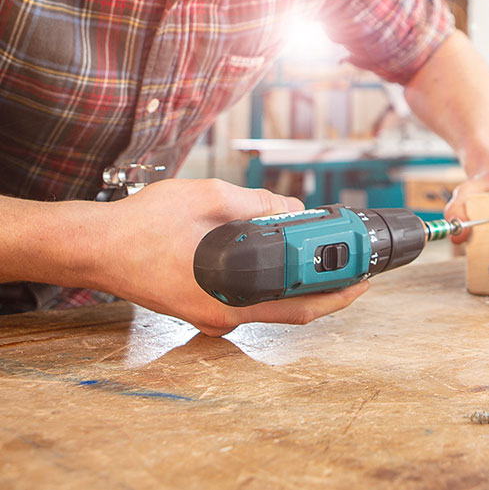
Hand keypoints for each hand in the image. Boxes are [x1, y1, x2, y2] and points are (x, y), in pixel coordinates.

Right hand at [95, 179, 367, 335]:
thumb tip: (292, 208)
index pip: (300, 304)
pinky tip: (280, 257)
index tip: (365, 275)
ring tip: (325, 257)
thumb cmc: (143, 225)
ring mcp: (211, 315)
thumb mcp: (207, 198)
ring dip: (301, 285)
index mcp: (229, 296)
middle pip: (292, 311)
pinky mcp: (201, 307)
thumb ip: (256, 204)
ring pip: (271, 306)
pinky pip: (249, 299)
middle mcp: (224, 316)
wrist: (96, 247)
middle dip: (329, 290)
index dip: (338, 290)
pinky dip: (273, 281)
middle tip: (356, 269)